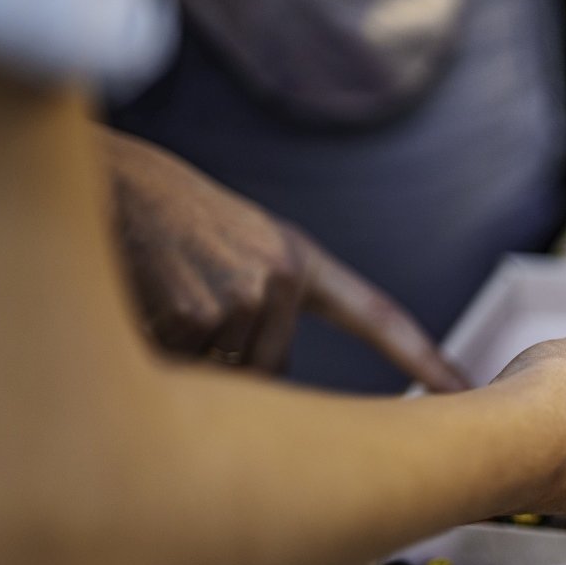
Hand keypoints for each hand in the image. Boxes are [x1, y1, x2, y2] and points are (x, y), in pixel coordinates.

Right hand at [102, 130, 467, 390]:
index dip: (421, 356)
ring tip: (155, 294)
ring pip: (217, 376)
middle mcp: (282, 278)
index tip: (462, 387)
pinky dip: (151, 351)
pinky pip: (177, 368)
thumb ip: (264, 301)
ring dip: (179, 357)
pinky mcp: (197, 313)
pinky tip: (137, 300)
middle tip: (187, 308)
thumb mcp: (235, 244)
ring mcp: (243, 296)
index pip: (375, 315)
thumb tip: (264, 379)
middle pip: (271, 373)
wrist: (104, 178)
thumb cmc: (162, 216)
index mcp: (298, 259)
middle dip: (229, 369)